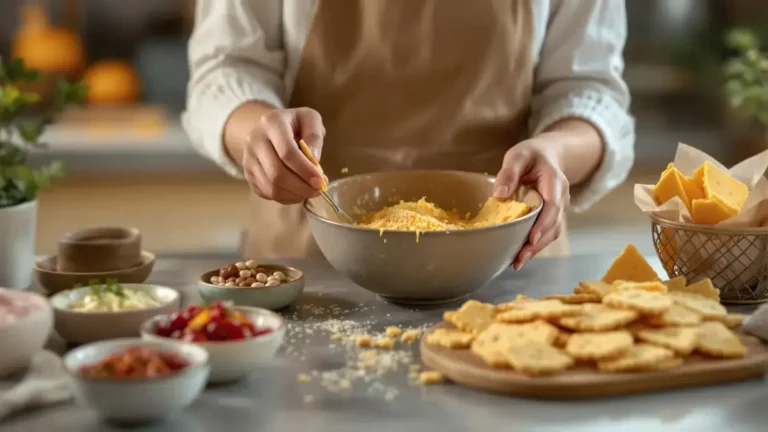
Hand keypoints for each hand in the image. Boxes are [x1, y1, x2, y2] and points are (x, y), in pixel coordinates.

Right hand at [242, 107, 326, 203]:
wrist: (268, 127)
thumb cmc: (294, 124)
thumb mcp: (310, 119)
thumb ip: (315, 136)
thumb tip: (314, 160)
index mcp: (272, 122)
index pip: (287, 152)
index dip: (305, 170)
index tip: (321, 181)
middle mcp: (255, 140)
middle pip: (276, 173)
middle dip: (301, 187)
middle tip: (318, 190)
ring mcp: (248, 158)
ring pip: (271, 187)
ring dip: (294, 195)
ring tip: (310, 191)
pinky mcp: (248, 174)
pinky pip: (267, 193)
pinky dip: (286, 198)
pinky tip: (298, 192)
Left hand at [494, 140, 569, 269]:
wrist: (548, 155)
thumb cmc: (531, 155)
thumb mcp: (518, 155)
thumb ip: (509, 172)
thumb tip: (499, 195)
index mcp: (555, 182)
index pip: (553, 206)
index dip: (543, 224)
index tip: (531, 238)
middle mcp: (562, 198)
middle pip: (553, 225)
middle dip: (537, 244)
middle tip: (519, 259)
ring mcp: (559, 209)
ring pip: (551, 233)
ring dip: (536, 249)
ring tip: (517, 262)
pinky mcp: (551, 217)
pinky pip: (546, 233)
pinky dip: (534, 246)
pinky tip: (520, 256)